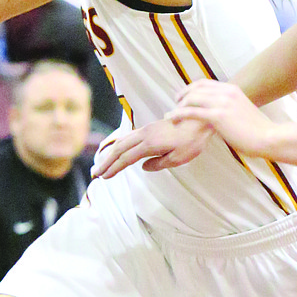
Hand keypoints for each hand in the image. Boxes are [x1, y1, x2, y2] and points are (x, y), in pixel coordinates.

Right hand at [91, 116, 212, 178]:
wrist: (200, 119)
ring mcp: (147, 129)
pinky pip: (129, 136)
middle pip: (119, 148)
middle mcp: (145, 135)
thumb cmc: (192, 140)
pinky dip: (119, 145)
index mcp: (150, 144)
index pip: (126, 158)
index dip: (114, 168)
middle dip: (106, 162)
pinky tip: (117, 150)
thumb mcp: (178, 158)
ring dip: (110, 153)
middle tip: (96, 173)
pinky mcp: (151, 127)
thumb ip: (159, 163)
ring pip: (123, 141)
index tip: (104, 177)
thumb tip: (144, 167)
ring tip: (103, 164)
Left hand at [170, 81, 272, 155]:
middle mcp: (226, 92)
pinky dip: (179, 115)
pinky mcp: (218, 116)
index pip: (205, 83)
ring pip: (192, 99)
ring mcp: (222, 103)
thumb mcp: (243, 112)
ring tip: (171, 116)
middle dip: (182, 95)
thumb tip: (224, 115)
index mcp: (232, 89)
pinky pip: (192, 112)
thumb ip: (231, 109)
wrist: (269, 137)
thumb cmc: (258, 131)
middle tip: (174, 105)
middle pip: (196, 88)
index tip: (182, 97)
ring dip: (179, 106)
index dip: (190, 88)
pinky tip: (173, 120)